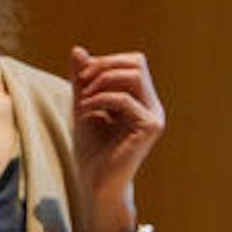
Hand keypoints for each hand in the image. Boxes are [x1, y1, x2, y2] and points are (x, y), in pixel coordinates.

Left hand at [70, 46, 163, 231]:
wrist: (94, 181)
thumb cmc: (90, 148)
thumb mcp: (83, 106)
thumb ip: (82, 80)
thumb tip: (77, 49)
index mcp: (141, 99)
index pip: (132, 61)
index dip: (104, 62)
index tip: (80, 78)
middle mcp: (152, 105)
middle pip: (137, 62)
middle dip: (104, 66)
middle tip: (81, 84)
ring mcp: (154, 115)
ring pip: (133, 75)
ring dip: (101, 81)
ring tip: (83, 100)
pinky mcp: (149, 127)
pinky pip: (125, 99)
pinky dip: (100, 100)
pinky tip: (85, 112)